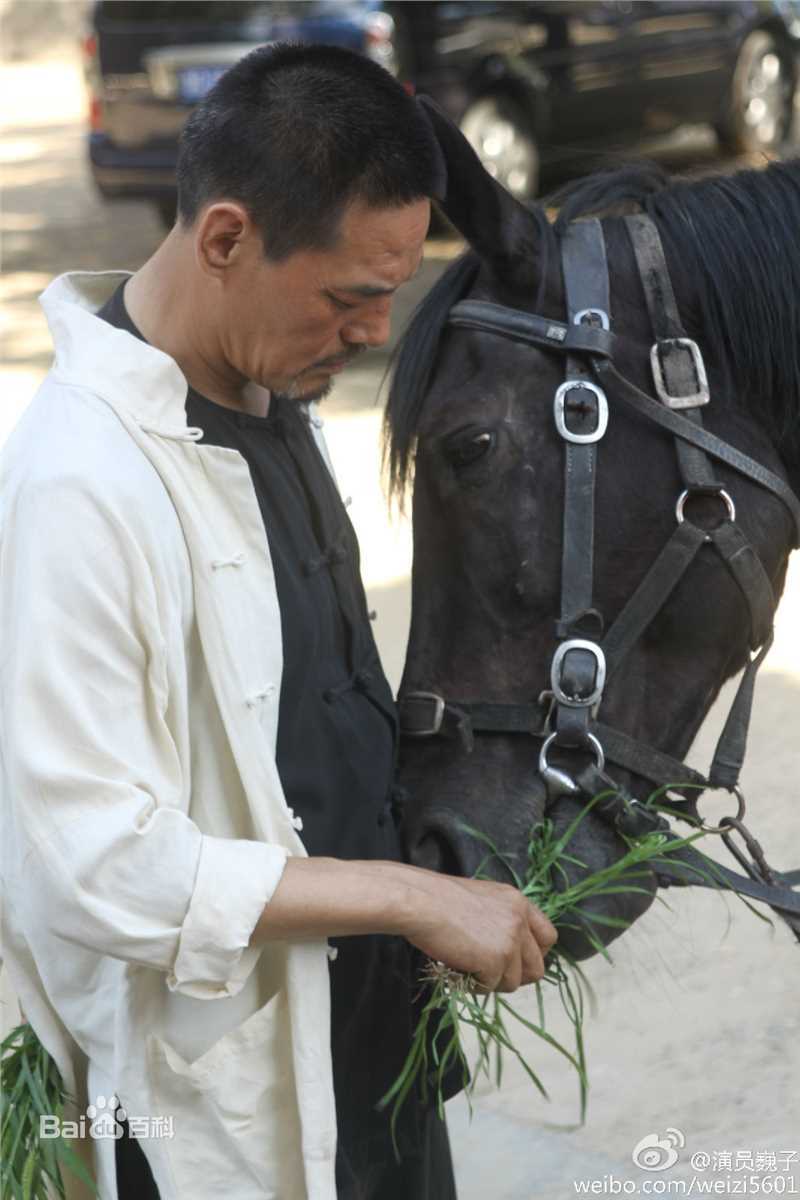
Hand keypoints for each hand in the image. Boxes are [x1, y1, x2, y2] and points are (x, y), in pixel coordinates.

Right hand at [399, 870, 556, 993]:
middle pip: (538, 967)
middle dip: (516, 976)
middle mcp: (519, 920)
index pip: (548, 936)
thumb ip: (500, 919)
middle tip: (492, 975)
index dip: (534, 954)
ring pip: (514, 982)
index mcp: (517, 902)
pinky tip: (457, 969)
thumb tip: (508, 949)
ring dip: (492, 981)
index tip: (515, 961)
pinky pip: (491, 987)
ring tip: (467, 968)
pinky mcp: (496, 961)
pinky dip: (474, 984)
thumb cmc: (438, 900)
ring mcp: (510, 941)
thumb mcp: (481, 900)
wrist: (420, 902)